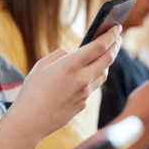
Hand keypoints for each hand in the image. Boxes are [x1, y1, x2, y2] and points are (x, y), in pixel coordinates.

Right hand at [11, 25, 121, 139]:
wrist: (30, 121)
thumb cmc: (32, 91)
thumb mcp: (42, 65)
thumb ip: (61, 55)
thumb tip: (75, 53)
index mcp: (71, 65)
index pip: (100, 46)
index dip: (111, 35)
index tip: (117, 27)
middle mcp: (82, 78)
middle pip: (108, 59)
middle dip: (115, 46)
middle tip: (118, 38)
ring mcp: (85, 93)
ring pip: (103, 73)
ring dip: (106, 61)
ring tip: (106, 53)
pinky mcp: (84, 104)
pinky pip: (92, 87)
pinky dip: (93, 77)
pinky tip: (89, 73)